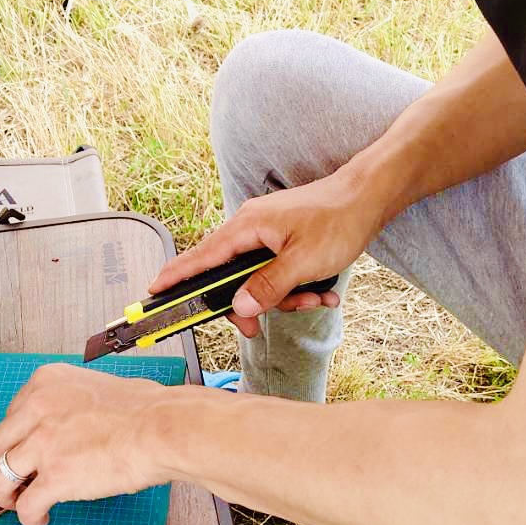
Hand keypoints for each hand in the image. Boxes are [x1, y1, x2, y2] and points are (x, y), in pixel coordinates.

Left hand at [0, 364, 175, 524]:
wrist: (161, 428)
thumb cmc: (145, 410)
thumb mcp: (95, 388)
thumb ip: (71, 404)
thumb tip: (69, 426)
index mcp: (46, 383)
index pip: (14, 414)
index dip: (20, 438)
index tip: (28, 450)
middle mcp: (37, 408)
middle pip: (0, 443)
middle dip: (9, 462)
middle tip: (21, 477)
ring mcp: (42, 443)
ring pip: (1, 475)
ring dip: (7, 493)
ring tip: (18, 503)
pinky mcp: (54, 477)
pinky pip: (26, 504)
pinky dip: (29, 516)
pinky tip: (40, 518)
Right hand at [150, 177, 374, 337]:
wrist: (371, 196)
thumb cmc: (339, 219)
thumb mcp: (302, 262)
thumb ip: (267, 287)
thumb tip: (239, 307)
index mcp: (246, 227)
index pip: (200, 257)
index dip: (175, 277)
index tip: (154, 293)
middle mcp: (250, 229)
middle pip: (230, 278)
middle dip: (251, 304)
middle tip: (259, 328)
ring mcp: (267, 235)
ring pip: (259, 280)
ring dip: (285, 298)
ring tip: (314, 299)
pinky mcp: (284, 240)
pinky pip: (278, 273)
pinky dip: (297, 286)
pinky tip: (322, 291)